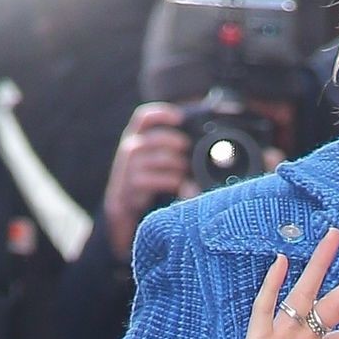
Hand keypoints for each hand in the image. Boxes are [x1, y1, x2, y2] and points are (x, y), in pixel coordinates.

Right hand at [104, 105, 192, 260]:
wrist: (126, 224)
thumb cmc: (154, 193)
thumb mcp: (165, 170)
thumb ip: (181, 157)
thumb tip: (214, 152)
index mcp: (138, 142)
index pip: (143, 118)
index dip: (161, 114)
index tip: (180, 117)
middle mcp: (128, 154)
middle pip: (150, 138)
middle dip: (173, 142)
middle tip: (189, 152)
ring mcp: (123, 174)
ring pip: (146, 157)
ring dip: (172, 164)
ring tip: (186, 173)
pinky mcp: (124, 193)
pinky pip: (144, 181)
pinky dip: (167, 182)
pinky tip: (180, 188)